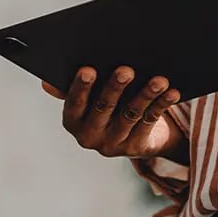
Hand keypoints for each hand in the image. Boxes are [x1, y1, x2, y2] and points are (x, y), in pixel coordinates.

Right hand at [39, 66, 185, 161]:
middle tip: (126, 69)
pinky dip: (162, 104)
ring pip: (131, 115)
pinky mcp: (137, 147)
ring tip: (158, 79)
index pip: (74, 104)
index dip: (81, 87)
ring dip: (145, 95)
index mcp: (73, 122)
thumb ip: (69, 90)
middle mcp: (90, 136)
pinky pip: (150, 121)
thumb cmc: (104, 107)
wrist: (131, 137)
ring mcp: (114, 144)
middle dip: (115, 88)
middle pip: (104, 109)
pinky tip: (171, 91)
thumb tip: (46, 83)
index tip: (88, 69)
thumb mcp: (86, 100)